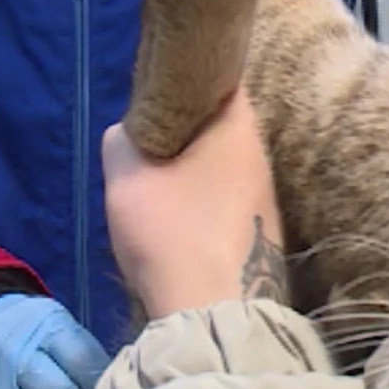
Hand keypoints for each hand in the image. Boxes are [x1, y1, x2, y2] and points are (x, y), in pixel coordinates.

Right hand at [102, 88, 284, 317]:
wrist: (213, 312)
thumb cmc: (172, 230)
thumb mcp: (126, 176)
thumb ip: (122, 141)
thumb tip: (130, 134)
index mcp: (238, 128)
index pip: (221, 78)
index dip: (187, 76)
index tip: (157, 87)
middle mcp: (261, 156)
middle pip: (221, 125)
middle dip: (185, 128)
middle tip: (147, 139)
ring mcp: (267, 198)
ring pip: (223, 165)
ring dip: (193, 168)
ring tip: (157, 183)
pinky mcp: (264, 234)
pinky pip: (227, 200)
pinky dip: (202, 200)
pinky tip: (178, 221)